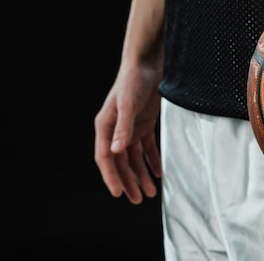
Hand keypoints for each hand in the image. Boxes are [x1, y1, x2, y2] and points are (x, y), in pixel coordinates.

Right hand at [94, 64, 162, 203]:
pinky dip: (152, 160)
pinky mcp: (145, 123)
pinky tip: (158, 173)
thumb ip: (122, 127)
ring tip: (150, 192)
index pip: (105, 157)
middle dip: (129, 181)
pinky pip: (147, 147)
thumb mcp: (127, 104)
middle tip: (138, 199)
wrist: (148, 63)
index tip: (119, 193)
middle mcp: (115, 129)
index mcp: (105, 126)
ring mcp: (131, 127)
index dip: (111, 176)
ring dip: (142, 175)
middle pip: (120, 162)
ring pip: (135, 158)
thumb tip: (115, 151)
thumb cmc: (133, 80)